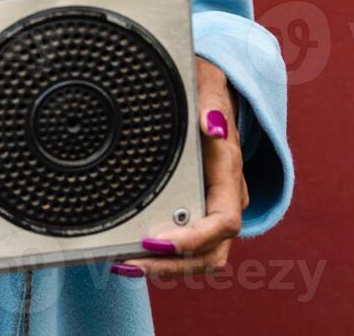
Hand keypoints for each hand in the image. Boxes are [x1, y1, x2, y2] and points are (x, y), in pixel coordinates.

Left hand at [111, 58, 248, 278]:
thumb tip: (213, 125)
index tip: (155, 242)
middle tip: (129, 263)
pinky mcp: (197, 210)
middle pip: (212, 252)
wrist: (209, 92)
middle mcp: (225, 196)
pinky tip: (131, 253)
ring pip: (201, 257)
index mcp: (229, 171)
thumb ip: (211, 101)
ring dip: (165, 268)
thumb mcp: (207, 84)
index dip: (192, 240)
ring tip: (124, 264)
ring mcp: (212, 206)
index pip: (223, 222)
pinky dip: (162, 257)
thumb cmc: (204, 89)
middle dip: (171, 266)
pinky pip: (188, 246)